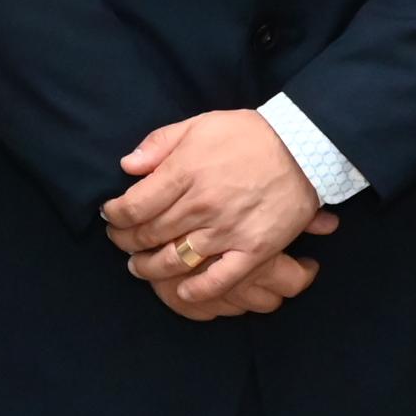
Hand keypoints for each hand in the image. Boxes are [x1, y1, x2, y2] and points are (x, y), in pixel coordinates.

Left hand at [102, 108, 325, 311]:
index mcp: (185, 172)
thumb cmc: (249, 134)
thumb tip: (127, 166)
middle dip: (126, 241)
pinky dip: (197, 291)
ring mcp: (228, 231)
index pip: (134, 206)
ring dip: (150, 268)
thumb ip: (160, 144)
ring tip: (139, 267)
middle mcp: (202, 205)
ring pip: (176, 260)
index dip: (116, 215)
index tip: (111, 216)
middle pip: (150, 234)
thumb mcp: (200, 124)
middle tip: (120, 242)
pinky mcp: (254, 250)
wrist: (304, 146)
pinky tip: (182, 291)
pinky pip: (220, 280)